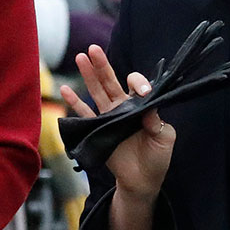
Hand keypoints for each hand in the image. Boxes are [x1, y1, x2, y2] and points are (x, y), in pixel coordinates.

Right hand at [60, 44, 175, 198]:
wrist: (142, 181)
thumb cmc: (157, 158)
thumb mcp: (164, 139)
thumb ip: (157, 123)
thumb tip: (147, 108)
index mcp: (142, 106)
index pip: (137, 86)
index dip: (139, 84)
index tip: (143, 92)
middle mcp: (124, 107)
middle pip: (111, 81)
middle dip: (102, 65)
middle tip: (93, 49)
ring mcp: (110, 117)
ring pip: (97, 92)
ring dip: (88, 76)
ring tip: (80, 57)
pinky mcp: (98, 130)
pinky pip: (85, 114)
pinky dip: (74, 103)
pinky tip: (65, 89)